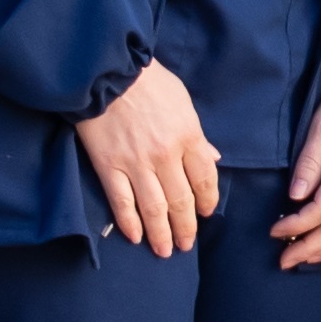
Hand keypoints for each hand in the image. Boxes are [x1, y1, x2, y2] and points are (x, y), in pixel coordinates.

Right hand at [80, 62, 224, 255]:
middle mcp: (165, 155)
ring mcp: (135, 163)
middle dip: (186, 227)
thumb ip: (198, 135)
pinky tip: (136, 237)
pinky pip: (121, 202)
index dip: (207, 202)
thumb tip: (213, 158)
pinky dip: (129, 222)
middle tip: (186, 245)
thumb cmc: (149, 82)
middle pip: (181, 200)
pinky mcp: (108, 165)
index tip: (206, 214)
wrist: (107, 70)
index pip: (205, 180)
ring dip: (161, 233)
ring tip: (165, 251)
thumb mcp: (183, 102)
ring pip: (153, 208)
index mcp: (189, 136)